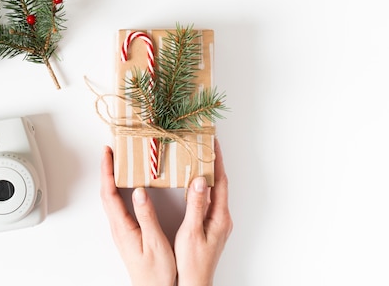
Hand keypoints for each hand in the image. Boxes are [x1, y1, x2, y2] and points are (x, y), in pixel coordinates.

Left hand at [100, 146, 176, 285]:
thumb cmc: (156, 271)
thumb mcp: (155, 242)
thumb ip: (146, 216)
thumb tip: (138, 191)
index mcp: (123, 226)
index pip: (109, 193)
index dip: (107, 171)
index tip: (107, 153)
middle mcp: (118, 226)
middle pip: (106, 192)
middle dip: (107, 170)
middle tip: (110, 151)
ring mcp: (121, 229)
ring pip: (111, 198)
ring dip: (111, 178)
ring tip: (117, 162)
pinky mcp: (127, 232)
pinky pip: (118, 204)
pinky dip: (119, 189)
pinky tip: (126, 185)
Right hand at [174, 138, 232, 285]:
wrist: (195, 282)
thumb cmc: (192, 261)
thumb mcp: (191, 231)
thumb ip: (196, 205)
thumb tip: (201, 180)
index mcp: (220, 217)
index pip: (221, 182)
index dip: (217, 160)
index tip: (213, 142)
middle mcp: (222, 217)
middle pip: (220, 184)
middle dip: (213, 163)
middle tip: (205, 144)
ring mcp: (217, 222)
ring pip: (214, 191)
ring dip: (208, 174)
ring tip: (199, 158)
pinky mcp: (210, 226)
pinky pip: (209, 200)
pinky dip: (203, 187)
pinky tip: (194, 184)